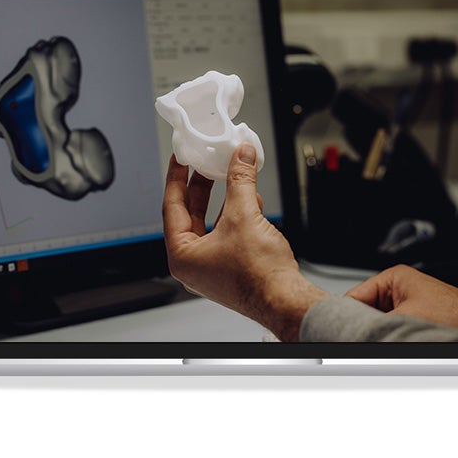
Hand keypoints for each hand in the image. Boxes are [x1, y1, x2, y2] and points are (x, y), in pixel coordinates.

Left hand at [162, 143, 327, 340]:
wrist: (285, 300)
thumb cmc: (258, 275)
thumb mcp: (244, 215)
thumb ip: (240, 181)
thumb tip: (240, 157)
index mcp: (181, 255)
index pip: (172, 206)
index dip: (176, 178)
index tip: (179, 160)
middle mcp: (192, 264)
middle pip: (190, 214)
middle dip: (200, 187)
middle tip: (203, 164)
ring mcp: (211, 268)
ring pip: (211, 224)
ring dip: (222, 199)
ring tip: (228, 175)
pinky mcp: (230, 269)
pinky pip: (226, 235)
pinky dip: (235, 215)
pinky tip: (248, 200)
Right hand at [346, 264, 457, 336]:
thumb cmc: (455, 314)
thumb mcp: (404, 318)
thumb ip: (373, 323)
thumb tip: (352, 330)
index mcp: (392, 278)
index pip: (355, 295)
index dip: (345, 313)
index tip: (336, 327)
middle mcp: (398, 288)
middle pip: (365, 309)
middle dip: (365, 323)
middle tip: (364, 336)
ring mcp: (406, 303)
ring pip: (378, 320)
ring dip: (379, 330)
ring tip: (387, 337)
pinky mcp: (414, 317)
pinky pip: (391, 326)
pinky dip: (390, 334)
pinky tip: (395, 340)